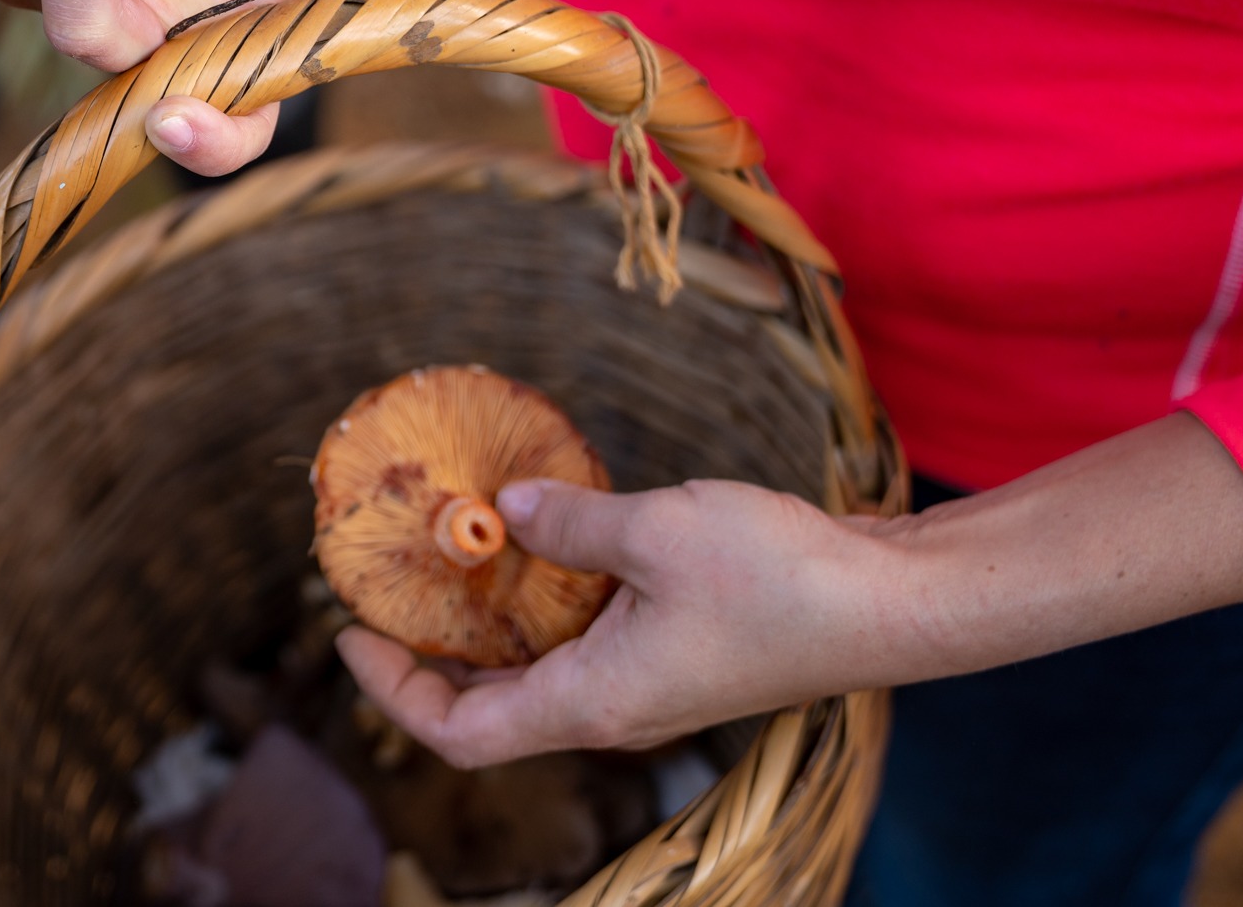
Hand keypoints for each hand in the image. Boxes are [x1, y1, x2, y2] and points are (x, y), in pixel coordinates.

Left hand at [336, 477, 905, 765]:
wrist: (892, 602)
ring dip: (485, 629)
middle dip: (427, 657)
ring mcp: (646, 687)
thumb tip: (509, 509)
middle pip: (489, 710)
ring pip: (536, 675)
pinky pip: (582, 646)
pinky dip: (543, 607)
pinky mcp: (676, 656)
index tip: (351, 632)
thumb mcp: (658, 531)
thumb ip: (573, 523)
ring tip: (450, 558)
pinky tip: (541, 544)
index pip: (463, 732)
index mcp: (593, 702)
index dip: (394, 692)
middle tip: (388, 587)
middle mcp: (611, 709)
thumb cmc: (781, 577)